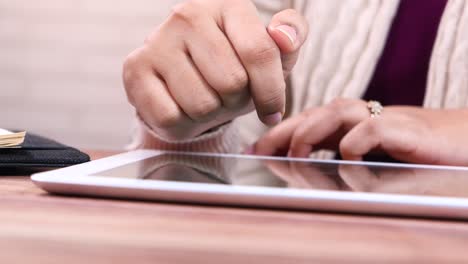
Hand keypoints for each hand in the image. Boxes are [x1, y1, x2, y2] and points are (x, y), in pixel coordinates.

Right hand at [123, 0, 308, 139]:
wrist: (186, 79)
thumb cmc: (233, 66)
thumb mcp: (271, 54)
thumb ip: (291, 38)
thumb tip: (284, 36)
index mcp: (227, 5)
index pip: (259, 52)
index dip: (271, 92)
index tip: (272, 111)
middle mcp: (188, 15)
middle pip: (231, 83)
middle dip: (236, 102)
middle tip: (228, 96)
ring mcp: (157, 41)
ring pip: (202, 105)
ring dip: (210, 114)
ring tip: (205, 100)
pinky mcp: (135, 69)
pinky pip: (171, 118)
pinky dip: (183, 125)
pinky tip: (182, 108)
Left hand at [254, 98, 467, 165]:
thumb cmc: (417, 155)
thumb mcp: (373, 160)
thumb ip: (340, 162)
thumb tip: (302, 170)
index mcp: (354, 124)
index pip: (310, 121)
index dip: (281, 132)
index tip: (256, 149)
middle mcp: (366, 117)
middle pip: (317, 113)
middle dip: (286, 130)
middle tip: (261, 150)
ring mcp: (387, 119)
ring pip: (338, 112)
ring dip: (311, 132)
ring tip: (294, 153)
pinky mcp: (410, 130)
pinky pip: (374, 127)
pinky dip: (355, 141)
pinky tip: (346, 157)